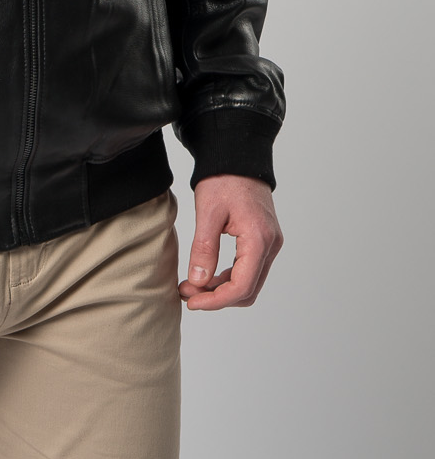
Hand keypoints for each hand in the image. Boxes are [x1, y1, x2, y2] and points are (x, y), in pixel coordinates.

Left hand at [179, 174, 282, 309]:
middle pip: (248, 290)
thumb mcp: (208, 212)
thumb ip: (204, 249)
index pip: (242, 286)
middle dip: (217, 298)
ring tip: (192, 285)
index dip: (216, 301)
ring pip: (249, 282)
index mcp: (259, 239)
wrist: (238, 156)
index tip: (191, 302)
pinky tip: (206, 274)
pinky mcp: (263, 240)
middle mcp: (270, 245)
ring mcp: (269, 244)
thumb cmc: (224, 179)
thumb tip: (198, 282)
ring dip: (222, 289)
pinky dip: (228, 277)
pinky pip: (249, 269)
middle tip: (187, 293)